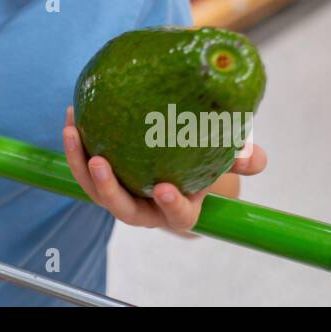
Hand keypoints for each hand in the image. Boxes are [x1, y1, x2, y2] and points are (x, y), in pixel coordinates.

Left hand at [62, 106, 267, 231]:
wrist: (177, 161)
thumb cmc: (202, 160)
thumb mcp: (223, 157)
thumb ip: (241, 158)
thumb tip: (257, 156)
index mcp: (178, 209)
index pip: (177, 216)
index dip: (172, 206)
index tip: (166, 188)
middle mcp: (145, 208)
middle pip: (122, 209)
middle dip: (108, 189)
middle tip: (100, 162)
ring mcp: (119, 194)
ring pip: (94, 189)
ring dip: (80, 163)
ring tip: (74, 131)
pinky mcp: (100, 178)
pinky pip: (82, 165)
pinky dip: (76, 144)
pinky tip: (73, 115)